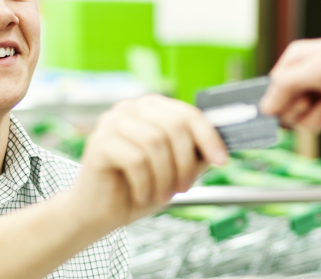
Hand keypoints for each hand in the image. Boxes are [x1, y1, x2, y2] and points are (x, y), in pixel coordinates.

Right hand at [68, 94, 228, 228]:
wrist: (100, 211)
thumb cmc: (138, 188)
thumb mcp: (176, 170)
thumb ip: (195, 155)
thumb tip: (220, 148)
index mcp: (150, 108)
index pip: (187, 113)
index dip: (208, 137)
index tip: (221, 160)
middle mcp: (130, 109)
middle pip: (173, 125)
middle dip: (184, 162)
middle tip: (184, 187)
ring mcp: (112, 123)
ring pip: (154, 142)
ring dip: (164, 176)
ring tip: (161, 194)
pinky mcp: (99, 143)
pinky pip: (135, 160)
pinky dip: (145, 184)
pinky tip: (142, 194)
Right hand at [260, 35, 320, 132]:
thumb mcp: (319, 71)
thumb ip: (285, 87)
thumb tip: (265, 107)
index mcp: (297, 59)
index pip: (273, 91)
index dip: (285, 104)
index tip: (302, 106)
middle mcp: (308, 73)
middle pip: (290, 109)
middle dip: (310, 113)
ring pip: (310, 119)